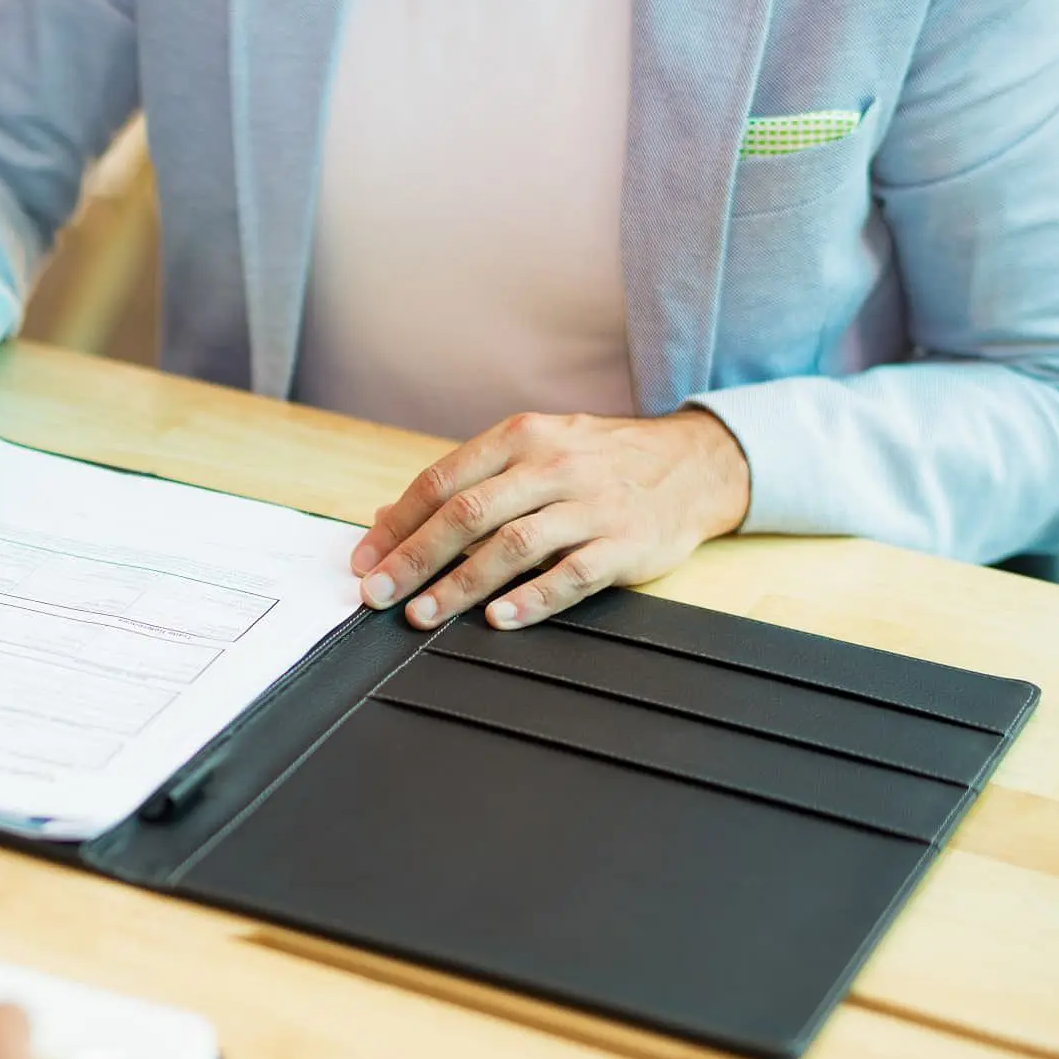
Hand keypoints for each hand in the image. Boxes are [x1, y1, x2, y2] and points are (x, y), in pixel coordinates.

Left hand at [351, 409, 751, 628]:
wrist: (695, 463)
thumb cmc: (597, 463)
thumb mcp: (532, 452)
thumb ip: (464, 485)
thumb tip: (386, 520)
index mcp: (520, 439)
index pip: (442, 482)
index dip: (397, 525)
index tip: (364, 561)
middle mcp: (552, 466)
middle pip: (468, 514)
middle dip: (414, 558)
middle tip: (378, 594)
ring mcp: (591, 504)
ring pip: (513, 545)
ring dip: (461, 584)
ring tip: (423, 615)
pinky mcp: (626, 542)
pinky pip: (573, 574)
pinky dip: (532, 599)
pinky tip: (498, 619)